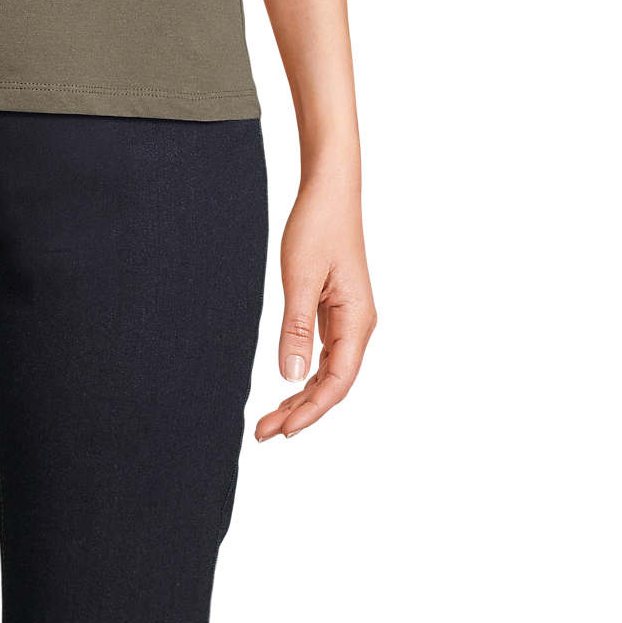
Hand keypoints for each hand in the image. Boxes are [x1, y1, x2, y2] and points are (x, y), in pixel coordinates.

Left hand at [254, 173, 375, 440]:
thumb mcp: (300, 277)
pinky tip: (288, 384)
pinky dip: (305, 373)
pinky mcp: (336, 309)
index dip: (311, 410)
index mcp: (357, 321)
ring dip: (302, 395)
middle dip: (301, 411)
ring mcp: (348, 318)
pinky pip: (324, 353)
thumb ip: (296, 328)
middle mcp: (358, 325)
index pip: (337, 382)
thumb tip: (292, 377)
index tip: (282, 431)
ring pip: (328, 371)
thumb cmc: (317, 226)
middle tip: (263, 433)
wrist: (330, 189)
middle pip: (333, 383)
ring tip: (270, 418)